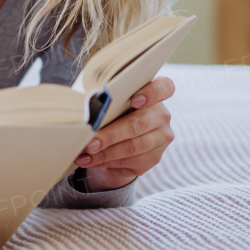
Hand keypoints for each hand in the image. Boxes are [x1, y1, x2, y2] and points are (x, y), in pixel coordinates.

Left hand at [76, 76, 174, 190]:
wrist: (119, 133)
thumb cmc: (111, 109)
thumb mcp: (110, 99)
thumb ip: (106, 99)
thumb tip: (86, 108)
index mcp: (155, 93)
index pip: (163, 88)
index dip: (150, 93)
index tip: (133, 101)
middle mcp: (162, 115)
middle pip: (138, 124)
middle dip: (110, 135)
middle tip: (90, 142)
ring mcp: (161, 137)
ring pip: (133, 147)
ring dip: (106, 153)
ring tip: (85, 154)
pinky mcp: (154, 157)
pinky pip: (131, 161)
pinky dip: (107, 161)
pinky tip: (91, 160)